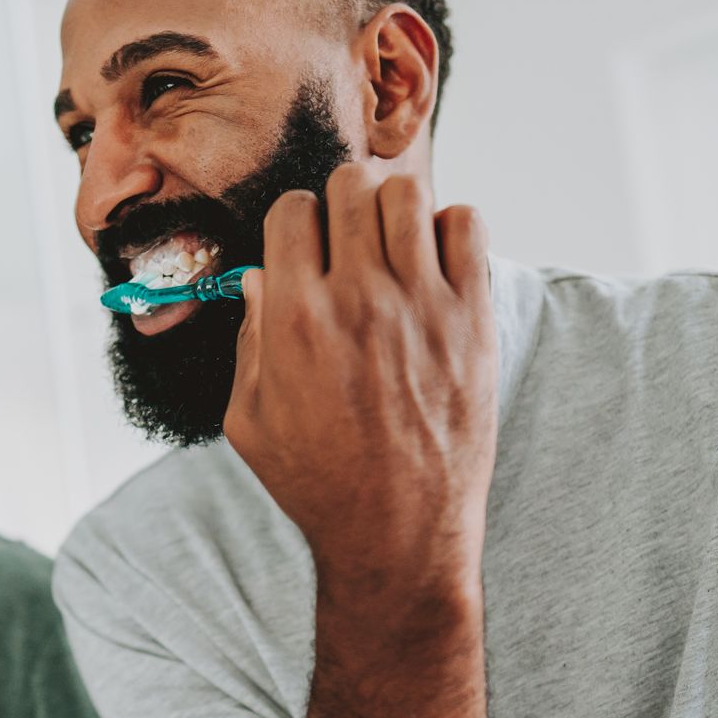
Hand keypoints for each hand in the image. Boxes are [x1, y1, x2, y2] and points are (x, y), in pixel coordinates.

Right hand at [225, 163, 497, 612]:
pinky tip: (435, 267)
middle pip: (349, 187)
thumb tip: (260, 278)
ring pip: (408, 193)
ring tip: (394, 249)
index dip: (296, 224)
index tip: (305, 250)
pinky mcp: (470, 318)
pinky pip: (466, 224)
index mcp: (293, 319)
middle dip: (343, 206)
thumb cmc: (318, 481)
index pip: (292, 209)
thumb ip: (248, 341)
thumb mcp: (248, 421)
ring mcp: (420, 305)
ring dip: (395, 210)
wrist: (397, 531)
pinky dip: (450, 230)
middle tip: (350, 244)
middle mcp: (356, 300)